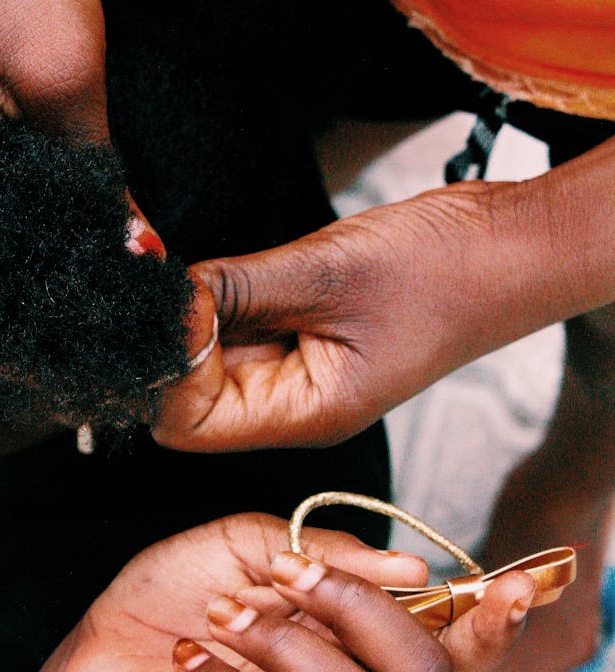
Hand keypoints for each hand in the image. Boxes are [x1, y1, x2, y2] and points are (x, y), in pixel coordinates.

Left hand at [46, 513, 533, 671]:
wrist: (94, 648)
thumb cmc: (177, 592)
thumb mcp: (253, 545)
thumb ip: (331, 554)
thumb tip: (416, 569)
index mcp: (351, 637)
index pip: (442, 645)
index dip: (486, 625)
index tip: (515, 588)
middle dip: (362, 610)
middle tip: (291, 573)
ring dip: (286, 640)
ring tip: (223, 611)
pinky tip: (190, 655)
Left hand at [152, 175, 599, 450]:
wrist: (508, 248)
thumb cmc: (440, 270)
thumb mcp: (325, 273)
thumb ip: (235, 290)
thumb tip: (163, 296)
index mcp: (305, 414)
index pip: (189, 423)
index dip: (164, 369)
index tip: (170, 305)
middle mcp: (297, 403)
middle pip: (195, 393)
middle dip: (175, 339)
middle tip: (163, 276)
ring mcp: (303, 370)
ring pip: (217, 356)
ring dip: (201, 314)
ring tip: (205, 268)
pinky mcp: (310, 334)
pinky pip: (246, 325)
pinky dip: (226, 297)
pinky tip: (230, 268)